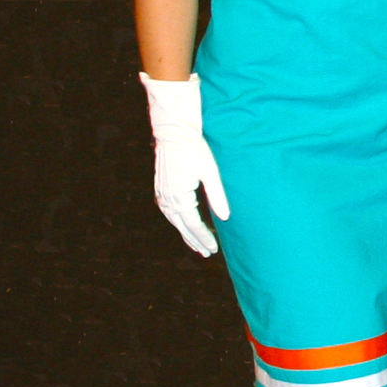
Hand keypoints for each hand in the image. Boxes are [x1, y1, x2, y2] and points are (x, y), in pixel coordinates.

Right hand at [137, 72, 230, 256]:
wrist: (174, 133)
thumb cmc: (195, 150)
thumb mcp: (211, 172)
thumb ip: (218, 196)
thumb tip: (226, 218)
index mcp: (180, 197)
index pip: (193, 224)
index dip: (204, 237)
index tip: (214, 249)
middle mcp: (167, 199)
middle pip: (182, 227)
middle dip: (195, 241)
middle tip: (207, 253)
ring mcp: (161, 195)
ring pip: (174, 221)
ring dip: (186, 233)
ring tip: (198, 245)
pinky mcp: (161, 190)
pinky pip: (169, 213)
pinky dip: (179, 222)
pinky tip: (186, 226)